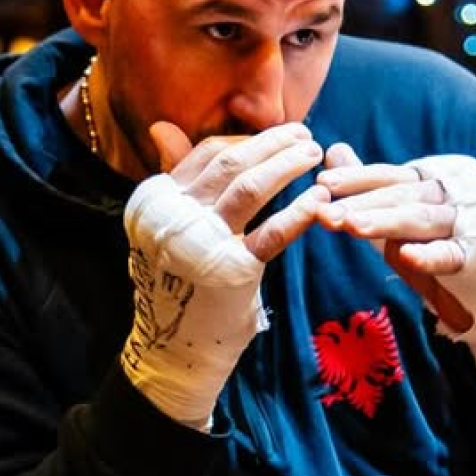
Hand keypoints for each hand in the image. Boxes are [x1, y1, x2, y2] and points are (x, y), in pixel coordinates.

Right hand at [120, 123, 327, 428]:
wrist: (173, 349)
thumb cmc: (176, 282)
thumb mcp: (164, 226)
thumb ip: (175, 179)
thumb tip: (161, 126)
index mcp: (156, 199)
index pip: (207, 154)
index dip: (246, 141)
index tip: (277, 134)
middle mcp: (174, 214)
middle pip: (232, 163)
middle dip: (273, 143)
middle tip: (305, 134)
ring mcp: (201, 241)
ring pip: (251, 187)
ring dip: (288, 165)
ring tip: (315, 154)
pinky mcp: (232, 270)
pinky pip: (272, 232)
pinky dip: (300, 211)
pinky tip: (320, 198)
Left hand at [317, 145, 475, 385]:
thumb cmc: (441, 253)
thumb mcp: (402, 219)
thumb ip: (371, 187)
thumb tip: (332, 149)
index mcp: (452, 172)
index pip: (396, 176)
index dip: (358, 179)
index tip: (320, 185)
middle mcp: (471, 188)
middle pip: (406, 194)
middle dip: (362, 203)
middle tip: (323, 212)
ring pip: (423, 218)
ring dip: (383, 222)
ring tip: (349, 225)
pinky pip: (452, 254)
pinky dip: (429, 255)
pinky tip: (406, 257)